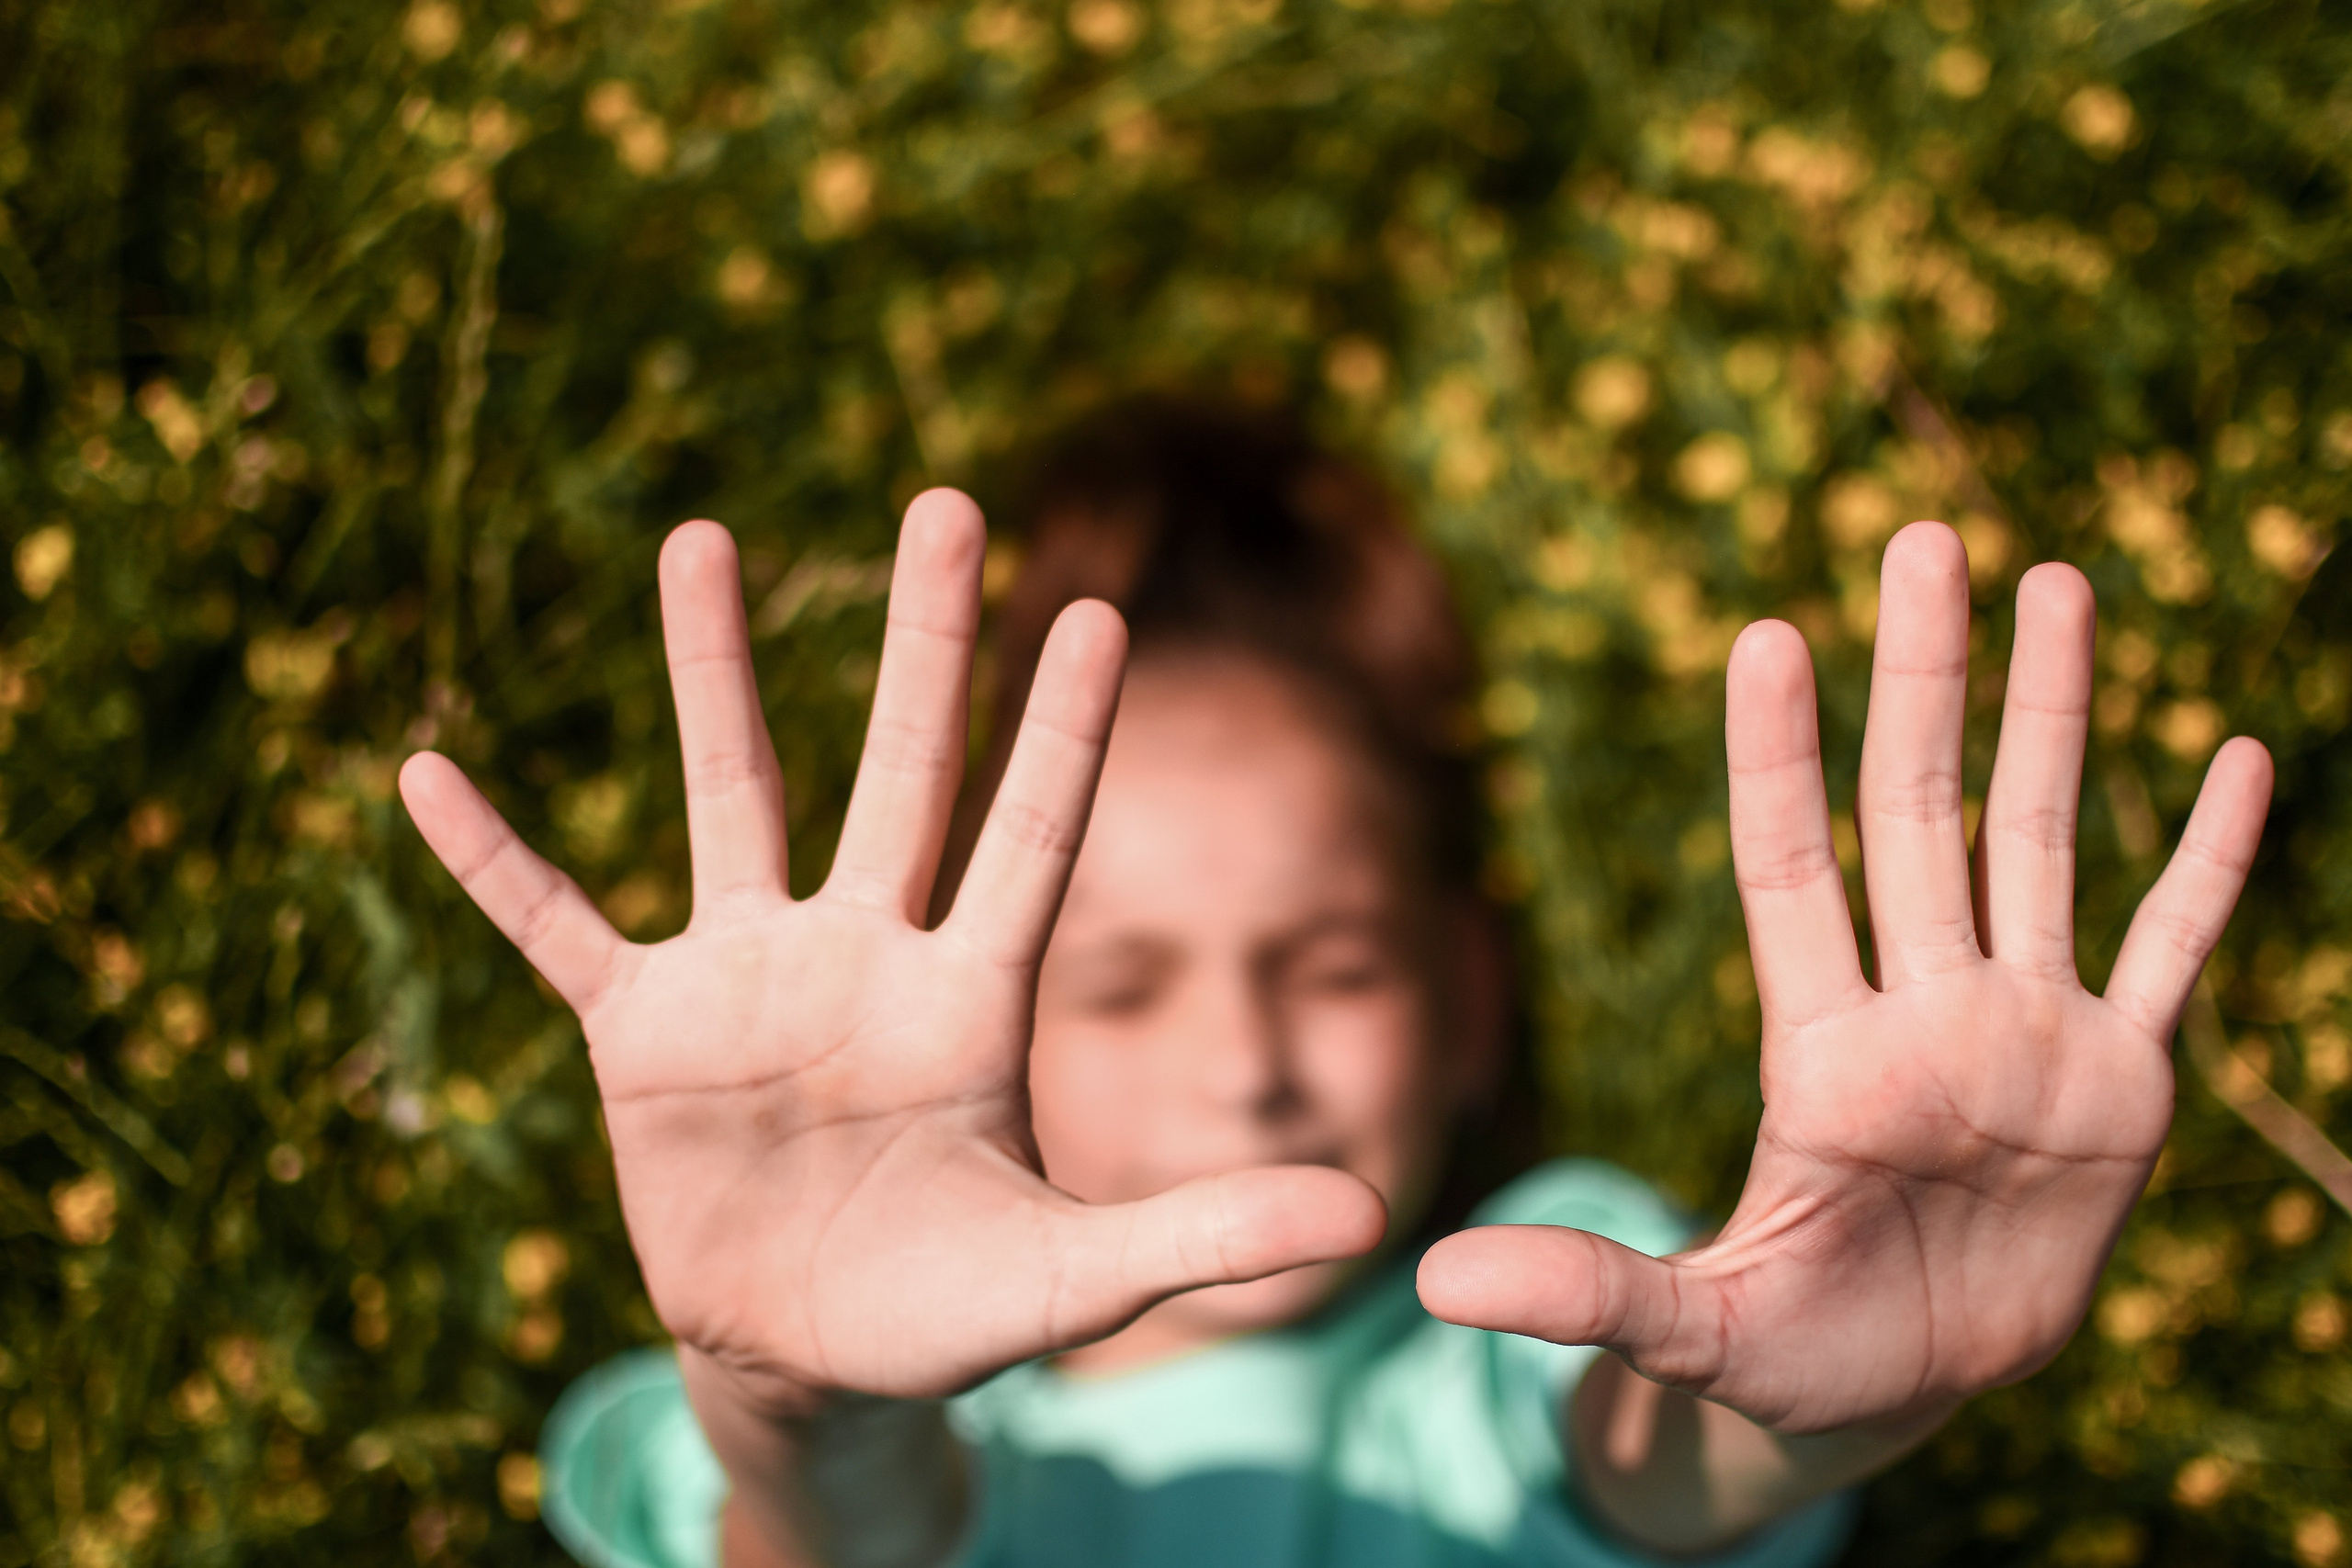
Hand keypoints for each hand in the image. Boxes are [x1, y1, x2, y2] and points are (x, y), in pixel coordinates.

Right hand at [401, 492, 1383, 1408]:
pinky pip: (557, 927)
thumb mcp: (1073, 1279)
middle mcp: (864, 951)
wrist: (808, 1357)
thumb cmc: (947, 1310)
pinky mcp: (640, 1034)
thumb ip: (1203, 1232)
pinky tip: (426, 774)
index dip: (1062, 729)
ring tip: (698, 535)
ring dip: (712, 672)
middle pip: (900, 768)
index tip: (1099, 610)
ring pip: (733, 794)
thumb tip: (1373, 1210)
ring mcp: (748, 980)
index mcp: (972, 995)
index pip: (1031, 833)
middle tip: (948, 499)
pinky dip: (497, 864)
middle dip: (922, 640)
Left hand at [1420, 522, 2272, 1434]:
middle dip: (1924, 680)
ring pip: (2040, 843)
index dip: (1778, 758)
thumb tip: (1429, 1284)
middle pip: (1921, 813)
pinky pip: (2172, 952)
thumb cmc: (1789, 1356)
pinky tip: (2240, 758)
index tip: (1767, 634)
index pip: (1792, 869)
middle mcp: (1923, 1013)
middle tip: (1923, 539)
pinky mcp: (2121, 1087)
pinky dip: (2207, 867)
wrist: (1904, 1393)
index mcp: (1821, 1054)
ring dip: (2056, 718)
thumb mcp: (1692, 1328)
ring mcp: (2025, 1036)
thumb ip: (1585, 1289)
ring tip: (2058, 581)